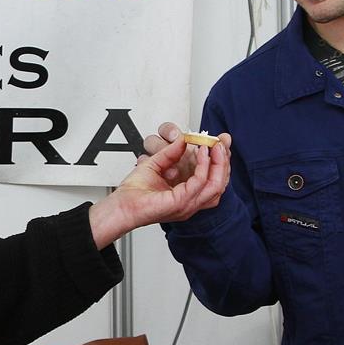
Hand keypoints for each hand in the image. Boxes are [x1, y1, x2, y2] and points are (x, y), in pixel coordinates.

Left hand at [88, 126, 231, 247]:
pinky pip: (199, 182)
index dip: (221, 163)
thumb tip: (183, 139)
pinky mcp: (180, 203)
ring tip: (215, 146)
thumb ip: (170, 152)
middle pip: (220, 184)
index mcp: (189, 197)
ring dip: (219, 163)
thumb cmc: (134, 193)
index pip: (215, 182)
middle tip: (220, 144)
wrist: (120, 205)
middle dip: (224, 162)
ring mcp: (187, 205)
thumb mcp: (156, 164)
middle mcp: (191, 203)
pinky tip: (202, 153)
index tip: (219, 145)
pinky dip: (204, 165)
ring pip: (216, 185)